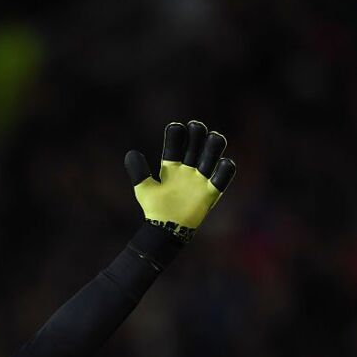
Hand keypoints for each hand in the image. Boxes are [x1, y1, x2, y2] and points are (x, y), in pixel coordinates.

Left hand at [125, 120, 235, 241]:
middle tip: (196, 127)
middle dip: (198, 134)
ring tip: (213, 137)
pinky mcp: (210, 192)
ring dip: (214, 145)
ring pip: (211, 156)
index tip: (176, 127)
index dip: (177, 135)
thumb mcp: (144, 189)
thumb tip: (131, 153)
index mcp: (171, 167)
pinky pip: (223, 177)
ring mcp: (200, 180)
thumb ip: (138, 171)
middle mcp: (187, 170)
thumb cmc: (155, 209)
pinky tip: (223, 162)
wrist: (166, 229)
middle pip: (196, 145)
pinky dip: (225, 169)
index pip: (176, 145)